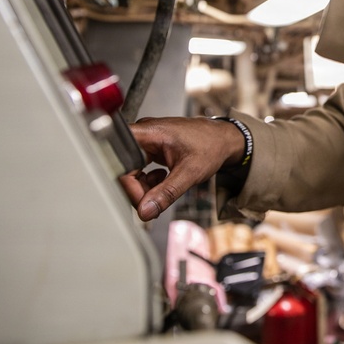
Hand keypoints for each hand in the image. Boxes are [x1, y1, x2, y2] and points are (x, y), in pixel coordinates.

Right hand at [119, 116, 245, 220]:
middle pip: (123, 167)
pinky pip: (139, 170)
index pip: (120, 159)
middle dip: (136, 189)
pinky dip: (149, 182)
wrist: (223, 140)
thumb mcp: (189, 173)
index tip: (141, 201)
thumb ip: (166, 193)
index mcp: (149, 132)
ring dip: (144, 187)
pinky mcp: (149, 149)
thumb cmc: (210, 146)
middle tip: (151, 203)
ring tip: (162, 190)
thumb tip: (146, 211)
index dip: (126, 183)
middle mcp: (143, 134)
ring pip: (130, 171)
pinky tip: (163, 180)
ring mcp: (145, 141)